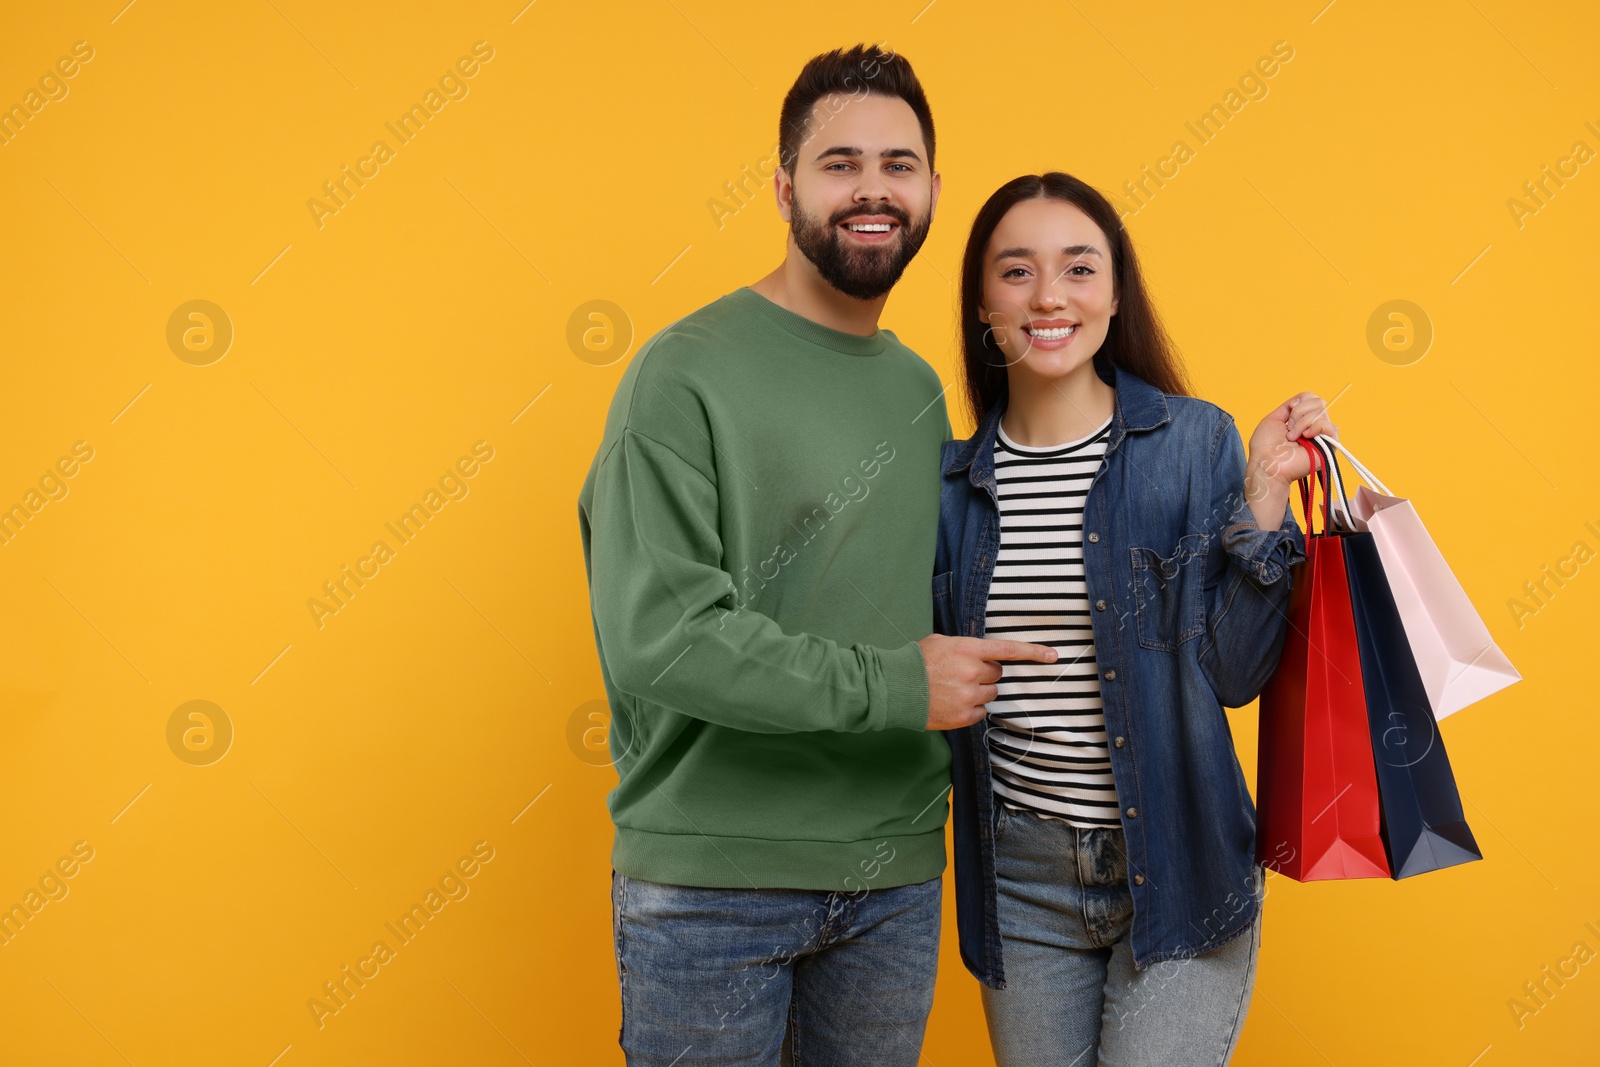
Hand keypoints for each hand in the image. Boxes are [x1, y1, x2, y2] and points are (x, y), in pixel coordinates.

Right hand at [916, 634, 1057, 730]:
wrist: (893, 688)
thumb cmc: (914, 662)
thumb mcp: (940, 642)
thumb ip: (965, 647)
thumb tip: (979, 655)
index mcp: (968, 649)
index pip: (1008, 650)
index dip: (1033, 652)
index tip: (1053, 656)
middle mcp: (972, 672)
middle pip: (997, 673)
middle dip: (985, 673)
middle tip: (963, 673)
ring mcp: (969, 696)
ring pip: (990, 693)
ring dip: (978, 690)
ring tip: (953, 689)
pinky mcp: (964, 716)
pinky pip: (981, 712)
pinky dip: (971, 708)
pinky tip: (951, 702)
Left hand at [1246, 391, 1340, 490]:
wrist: (1267, 464)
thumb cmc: (1265, 447)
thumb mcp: (1273, 419)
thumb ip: (1289, 406)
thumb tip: (1301, 399)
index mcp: (1301, 420)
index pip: (1312, 398)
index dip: (1300, 401)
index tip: (1288, 415)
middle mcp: (1313, 427)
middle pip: (1318, 402)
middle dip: (1299, 412)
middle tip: (1289, 429)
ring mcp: (1321, 436)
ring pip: (1322, 412)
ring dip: (1302, 423)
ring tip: (1293, 437)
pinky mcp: (1329, 447)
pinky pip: (1330, 427)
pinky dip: (1315, 428)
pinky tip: (1305, 437)